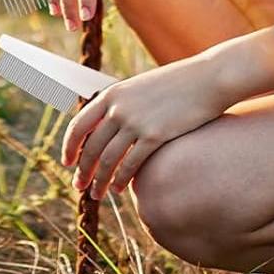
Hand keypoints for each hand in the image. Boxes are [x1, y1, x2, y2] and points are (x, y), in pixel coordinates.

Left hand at [61, 56, 226, 199]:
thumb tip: (107, 125)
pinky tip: (119, 190)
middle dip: (83, 171)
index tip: (67, 163)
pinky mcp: (155, 135)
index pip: (79, 125)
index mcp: (111, 94)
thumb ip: (122, 104)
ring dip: (99, 181)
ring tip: (97, 195)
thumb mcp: (140, 88)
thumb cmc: (176, 84)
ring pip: (108, 160)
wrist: (206, 78)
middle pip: (91, 147)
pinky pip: (131, 164)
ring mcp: (135, 122)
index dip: (69, 147)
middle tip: (80, 187)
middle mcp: (118, 108)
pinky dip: (121, 180)